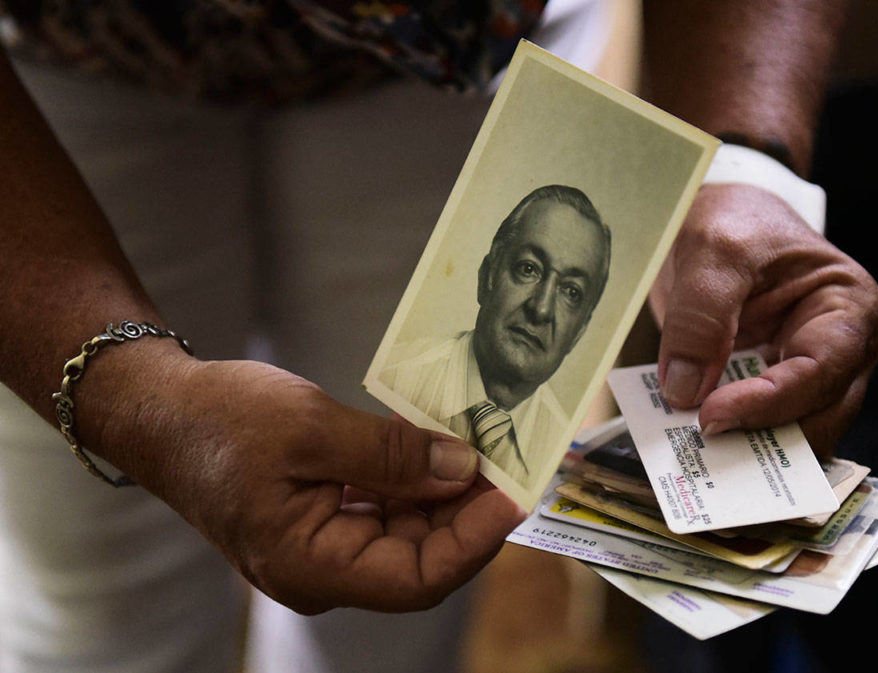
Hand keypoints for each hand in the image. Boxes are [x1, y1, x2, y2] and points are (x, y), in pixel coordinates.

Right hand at [82, 348, 524, 613]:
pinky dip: (413, 480)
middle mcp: (320, 570)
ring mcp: (322, 546)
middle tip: (509, 458)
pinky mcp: (322, 519)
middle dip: (467, 510)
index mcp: (309, 566)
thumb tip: (463, 468)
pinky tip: (433, 444)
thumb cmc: (220, 420)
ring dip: (443, 492)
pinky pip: (383, 510)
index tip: (513, 493)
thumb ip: (391, 454)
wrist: (160, 411)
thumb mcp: (311, 427)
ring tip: (478, 444)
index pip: (417, 578)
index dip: (474, 540)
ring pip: (405, 532)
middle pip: (419, 557)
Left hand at [649, 183, 877, 455]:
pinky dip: (729, 440)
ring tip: (696, 460)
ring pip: (790, 435)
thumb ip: (703, 315)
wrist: (720, 217)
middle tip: (705, 453)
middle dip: (765, 442)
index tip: (712, 416)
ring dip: (746, 450)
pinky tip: (691, 448)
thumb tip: (686, 391)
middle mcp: (843, 352)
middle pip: (816, 417)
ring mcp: (808, 375)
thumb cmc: (736, 220)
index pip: (821, 372)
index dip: (770, 403)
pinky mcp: (771, 390)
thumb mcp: (715, 250)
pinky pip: (757, 427)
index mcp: (850, 308)